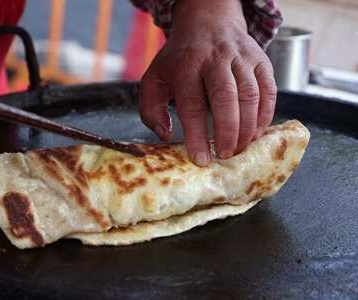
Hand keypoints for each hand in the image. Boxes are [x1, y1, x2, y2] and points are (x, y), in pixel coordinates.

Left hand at [139, 0, 276, 165]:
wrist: (207, 21)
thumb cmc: (179, 59)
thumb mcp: (154, 78)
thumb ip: (151, 109)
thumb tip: (166, 135)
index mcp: (185, 65)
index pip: (191, 104)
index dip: (197, 134)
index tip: (200, 158)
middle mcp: (215, 59)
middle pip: (225, 98)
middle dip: (227, 132)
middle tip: (224, 155)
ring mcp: (241, 58)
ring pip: (250, 95)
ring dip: (247, 127)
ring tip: (239, 148)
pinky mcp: (261, 60)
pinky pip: (268, 91)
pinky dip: (265, 115)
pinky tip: (255, 132)